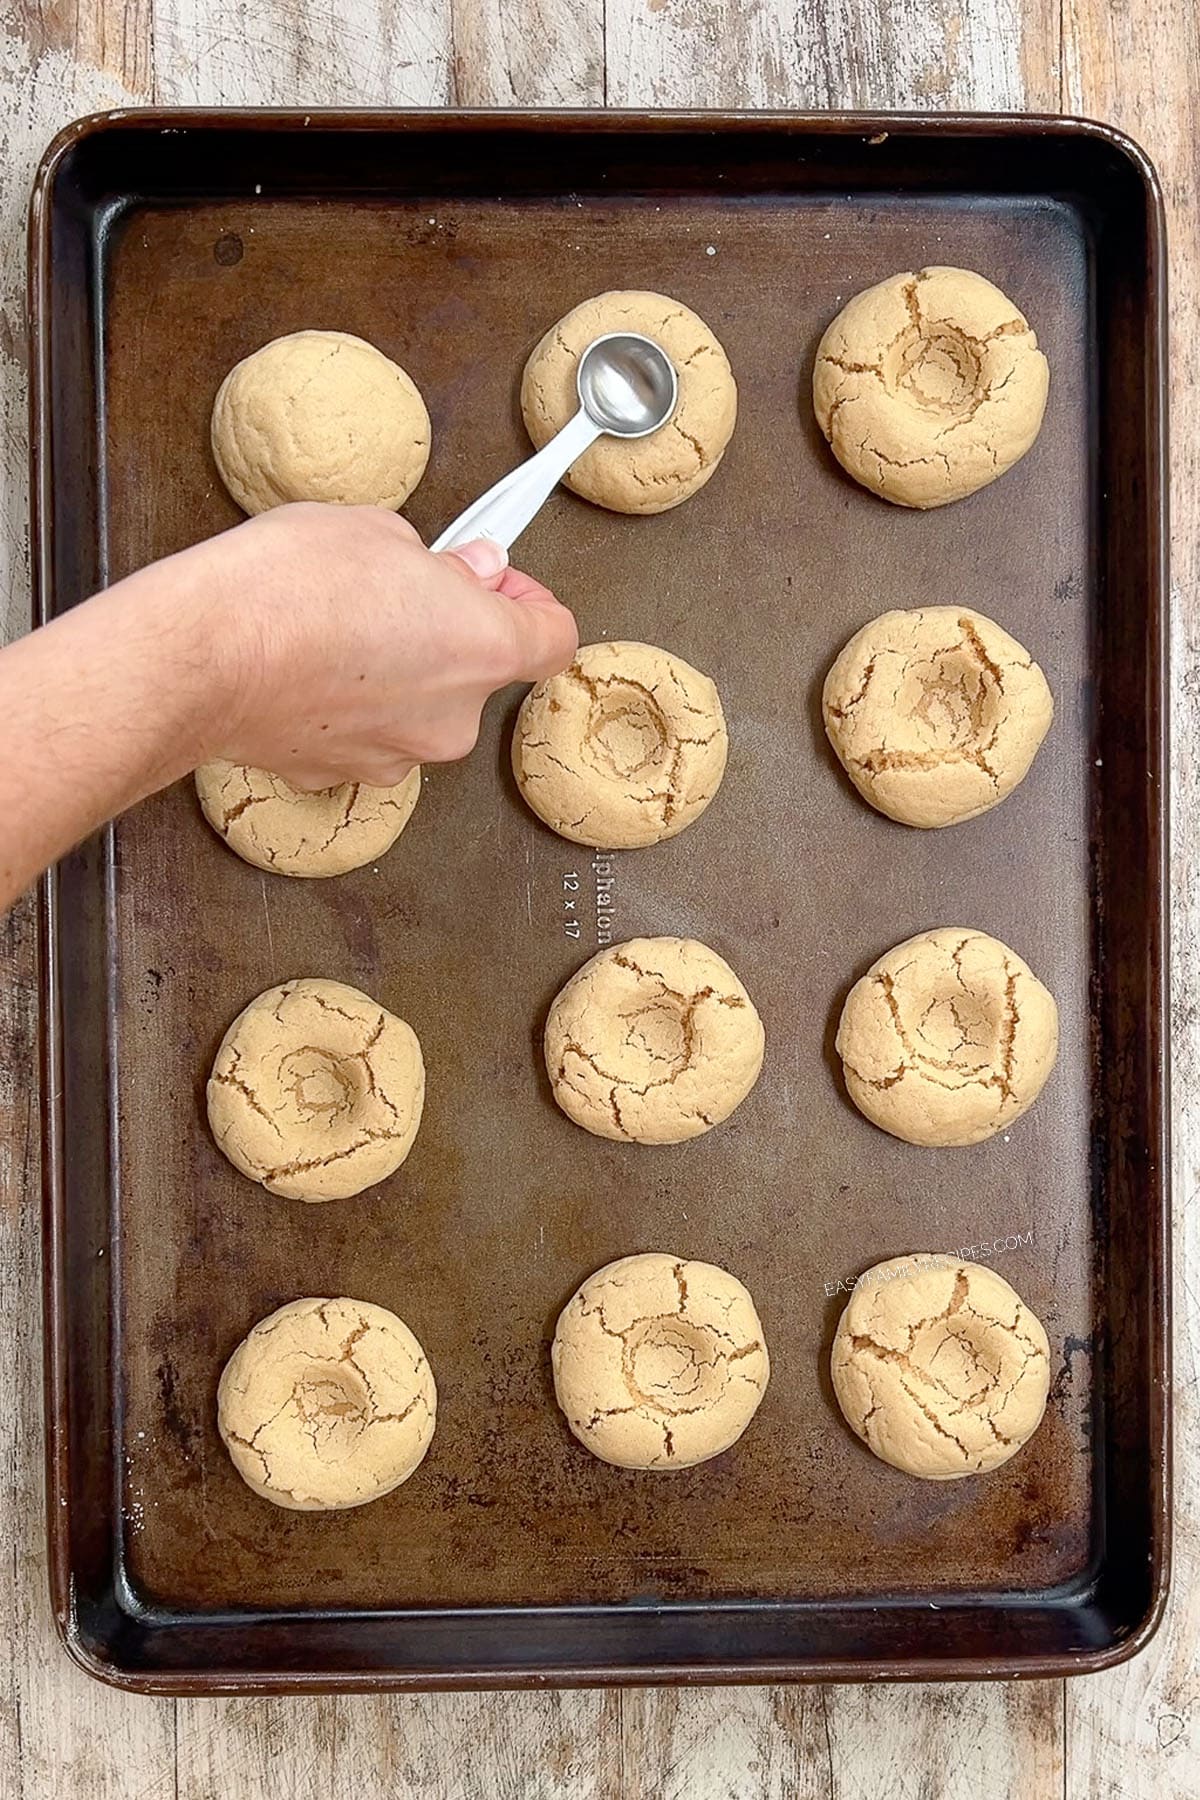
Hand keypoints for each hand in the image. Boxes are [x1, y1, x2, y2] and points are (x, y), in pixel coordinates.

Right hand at [183, 503, 577, 786]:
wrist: (202, 659)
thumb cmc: (285, 589)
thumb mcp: (377, 532)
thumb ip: (440, 561)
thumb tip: (466, 571)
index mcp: (482, 649)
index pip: (553, 638)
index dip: (531, 602)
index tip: (500, 583)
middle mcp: (451, 719)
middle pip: (476, 676)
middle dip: (445, 634)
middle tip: (395, 593)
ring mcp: (396, 757)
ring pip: (417, 711)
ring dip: (395, 675)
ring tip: (336, 629)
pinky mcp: (340, 775)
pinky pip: (364, 735)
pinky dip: (347, 708)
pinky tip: (305, 669)